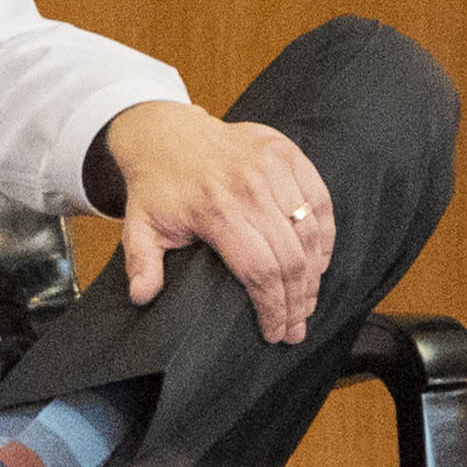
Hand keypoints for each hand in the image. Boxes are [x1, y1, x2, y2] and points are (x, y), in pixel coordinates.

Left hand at [102, 96, 332, 347]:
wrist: (168, 133)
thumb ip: (142, 262)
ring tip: (307, 303)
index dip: (272, 307)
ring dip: (314, 275)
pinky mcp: (288, 153)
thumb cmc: (158, 187)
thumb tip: (142, 296)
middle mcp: (249, 187)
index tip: (276, 332)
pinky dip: (326, 237)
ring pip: (310, 233)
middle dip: (297, 301)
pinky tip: (319, 265)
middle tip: (296, 328)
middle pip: (290, 258)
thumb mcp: (140, 225)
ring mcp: (272, 167)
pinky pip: (321, 202)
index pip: (258, 269)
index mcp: (214, 208)